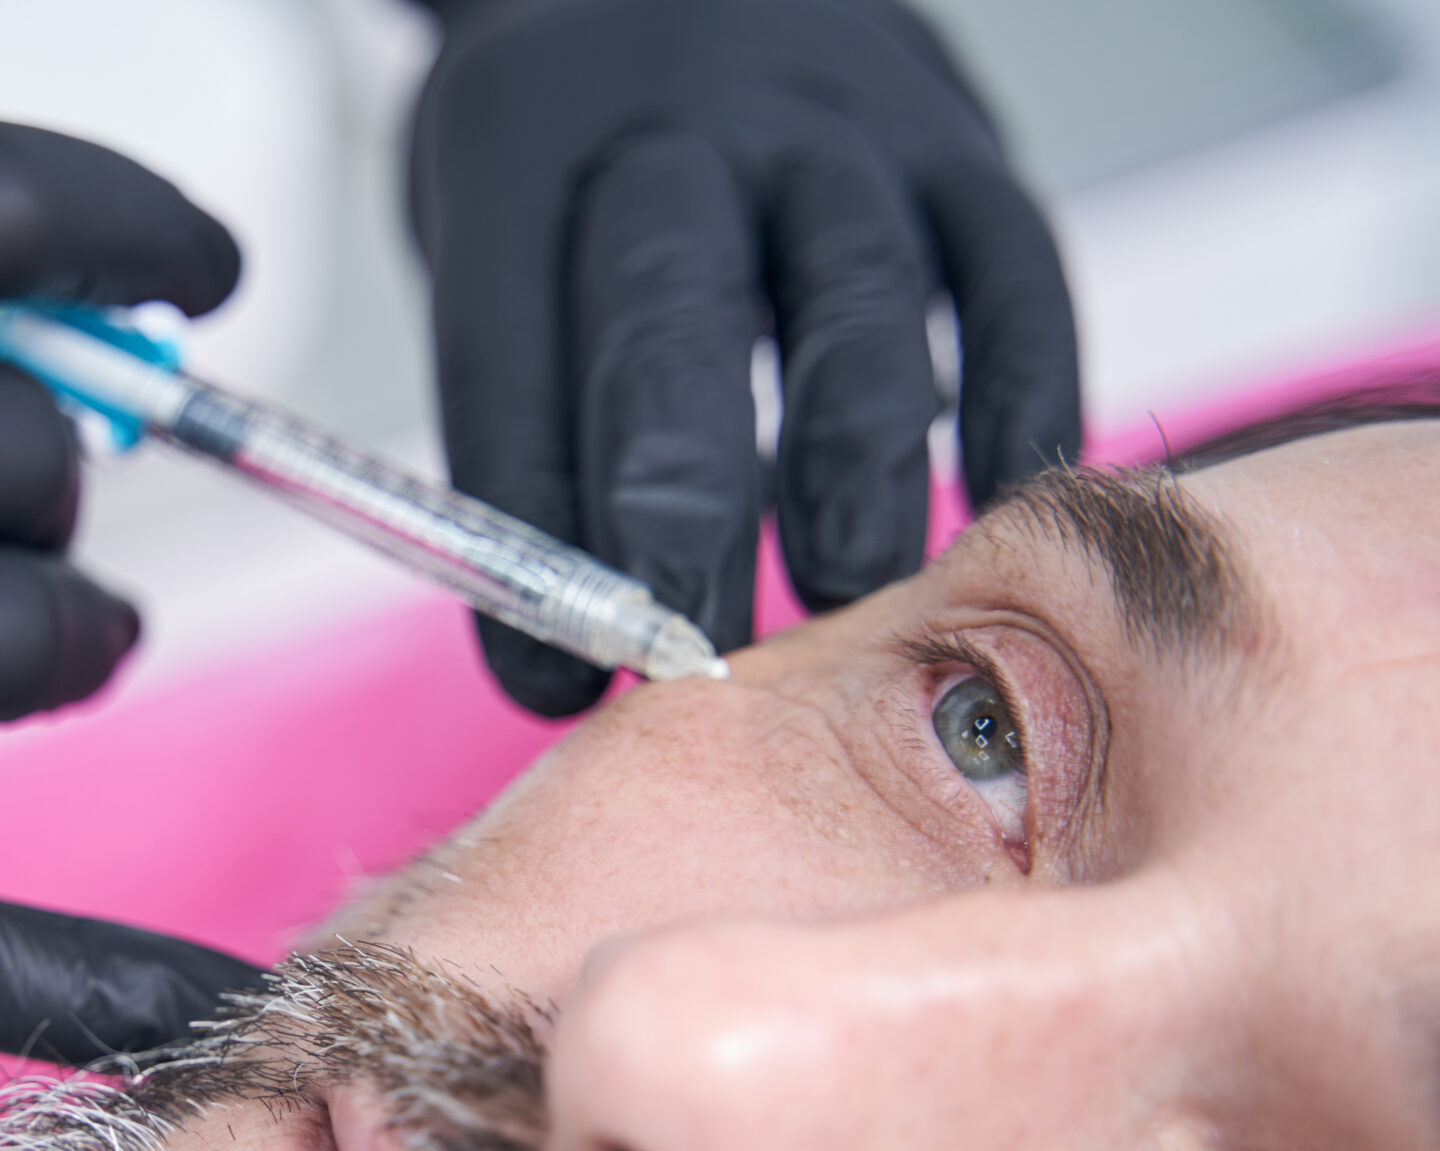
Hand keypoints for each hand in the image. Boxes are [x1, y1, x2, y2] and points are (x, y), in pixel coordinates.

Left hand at [410, 0, 1081, 713]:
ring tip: (847, 599)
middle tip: (697, 647)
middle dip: (687, 506)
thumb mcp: (495, 260)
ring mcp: (830, 118)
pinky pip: (1012, 272)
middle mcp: (676, 118)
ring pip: (857, 298)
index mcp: (517, 153)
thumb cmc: (573, 172)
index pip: (509, 362)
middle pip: (676, 316)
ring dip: (855, 470)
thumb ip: (529, 428)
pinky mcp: (959, 138)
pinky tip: (994, 512)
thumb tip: (564, 663)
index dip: (531, 537)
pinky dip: (1016, 401)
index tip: (554, 673)